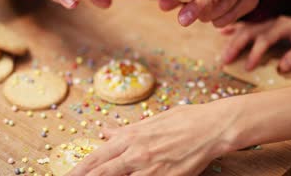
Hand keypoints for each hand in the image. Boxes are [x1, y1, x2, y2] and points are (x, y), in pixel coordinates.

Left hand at [69, 102, 238, 175]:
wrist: (211, 127)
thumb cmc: (183, 119)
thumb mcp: (152, 120)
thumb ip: (126, 129)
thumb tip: (105, 131)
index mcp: (131, 137)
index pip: (97, 157)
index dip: (79, 169)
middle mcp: (136, 153)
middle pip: (102, 173)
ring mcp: (150, 169)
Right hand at [221, 15, 290, 71]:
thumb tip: (282, 67)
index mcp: (282, 25)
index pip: (265, 39)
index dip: (255, 53)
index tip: (247, 68)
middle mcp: (270, 20)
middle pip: (249, 32)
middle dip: (236, 46)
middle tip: (225, 61)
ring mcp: (265, 20)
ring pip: (244, 29)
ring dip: (232, 41)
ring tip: (222, 54)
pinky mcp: (262, 23)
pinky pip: (245, 25)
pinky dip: (233, 28)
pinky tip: (222, 32)